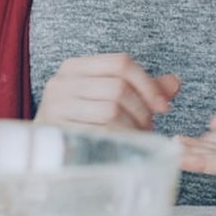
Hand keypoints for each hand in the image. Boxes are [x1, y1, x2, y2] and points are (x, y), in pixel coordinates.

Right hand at [34, 53, 180, 130]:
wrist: (41, 152)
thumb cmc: (82, 121)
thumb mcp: (109, 98)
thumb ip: (141, 89)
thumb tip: (174, 83)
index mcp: (75, 66)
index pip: (121, 63)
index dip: (148, 84)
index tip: (164, 106)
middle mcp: (61, 82)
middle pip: (119, 87)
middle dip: (142, 110)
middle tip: (147, 126)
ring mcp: (55, 107)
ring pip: (111, 110)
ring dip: (133, 127)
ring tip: (136, 136)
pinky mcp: (57, 132)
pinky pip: (99, 132)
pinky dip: (119, 139)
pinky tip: (124, 144)